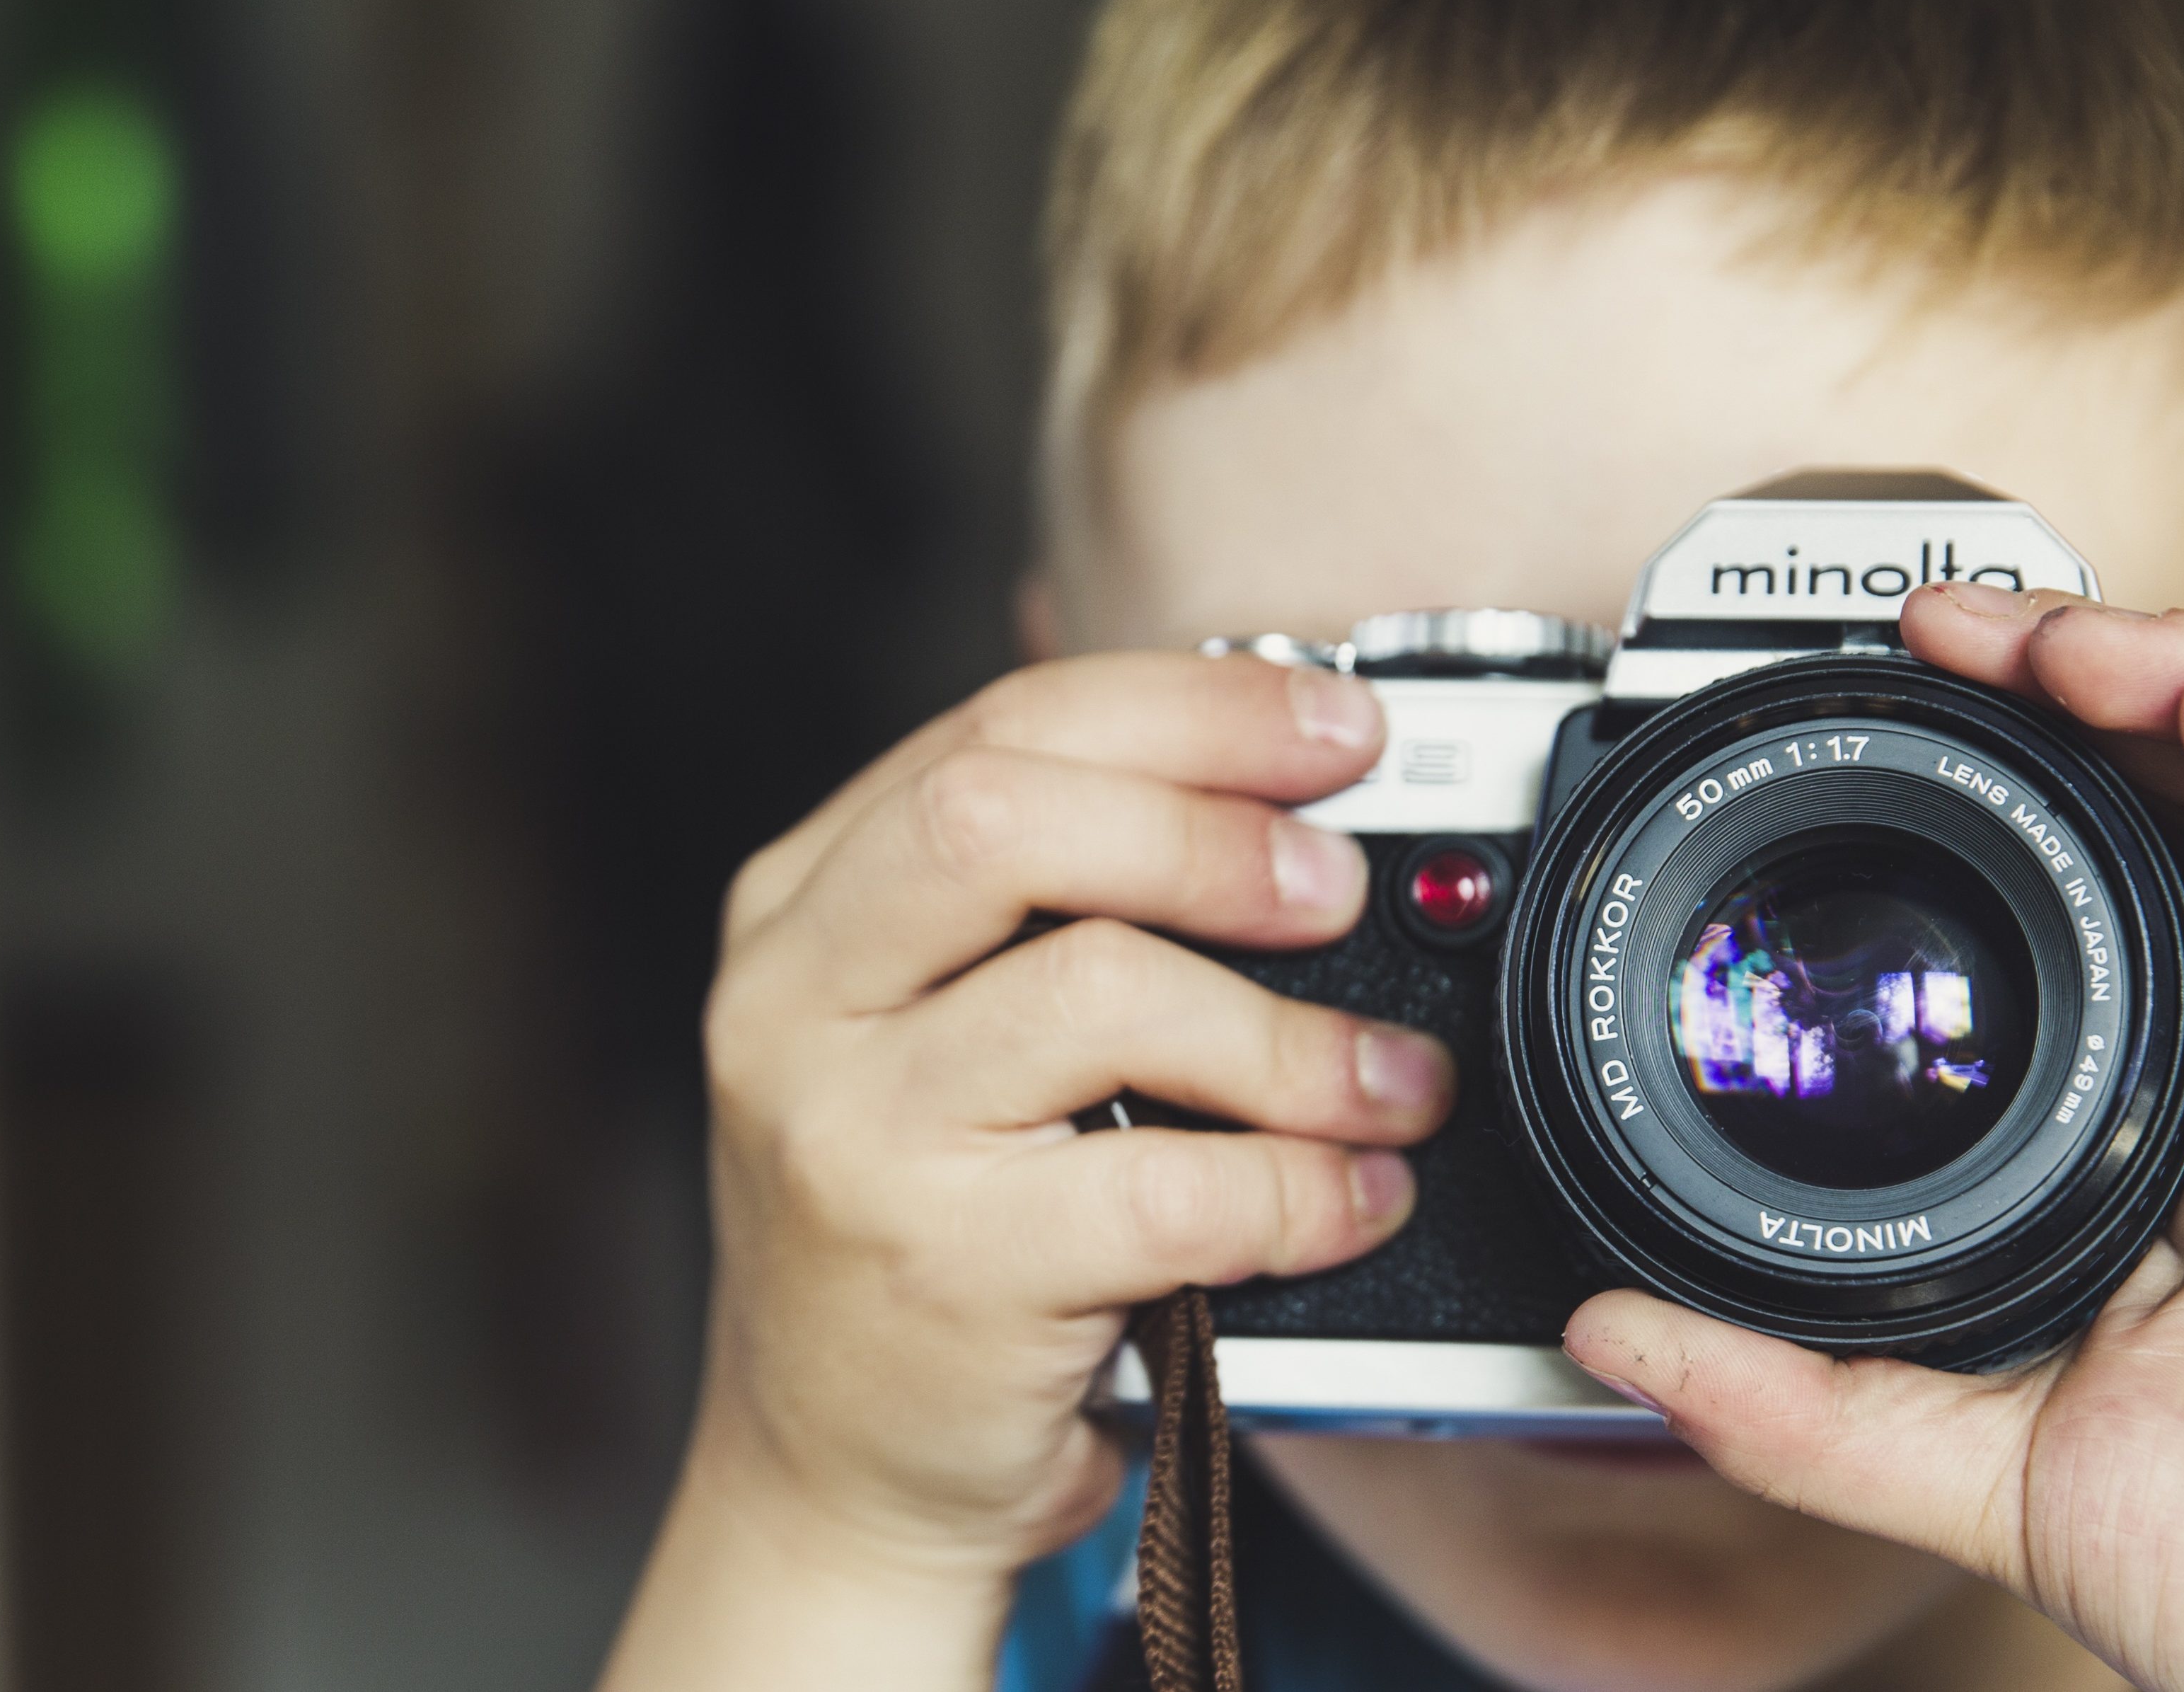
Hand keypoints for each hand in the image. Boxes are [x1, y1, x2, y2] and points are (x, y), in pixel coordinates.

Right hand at [600, 653, 1455, 1691]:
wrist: (831, 1476)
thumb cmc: (919, 1236)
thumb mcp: (927, 1035)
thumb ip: (1046, 908)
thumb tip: (1281, 791)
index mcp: (800, 908)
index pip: (996, 729)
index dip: (1186, 708)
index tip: (1332, 724)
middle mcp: (796, 1005)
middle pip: (1008, 817)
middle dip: (1213, 826)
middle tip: (1340, 885)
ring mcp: (855, 1138)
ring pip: (1102, 990)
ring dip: (1291, 1031)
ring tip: (1386, 1079)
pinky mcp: (944, 1271)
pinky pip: (1168, 1185)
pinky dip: (1299, 1186)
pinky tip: (1351, 1198)